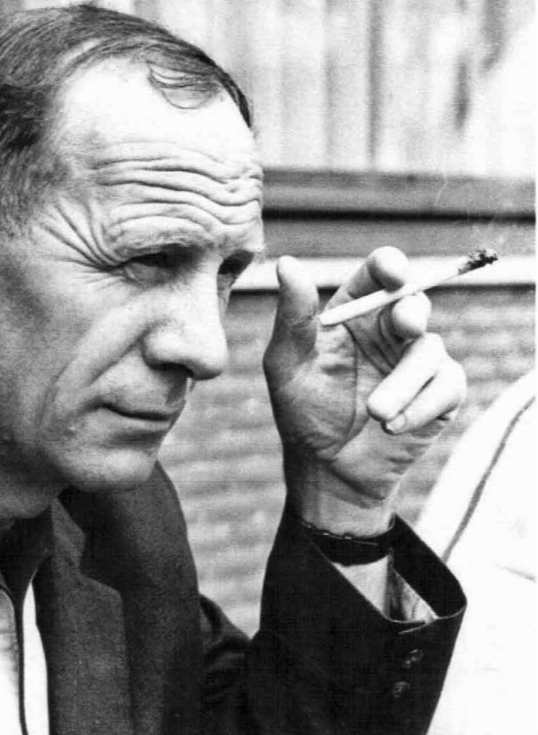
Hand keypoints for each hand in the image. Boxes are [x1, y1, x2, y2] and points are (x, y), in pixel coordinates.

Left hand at [263, 248, 465, 532]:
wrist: (328, 471)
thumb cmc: (302, 413)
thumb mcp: (287, 365)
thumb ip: (292, 317)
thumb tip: (286, 263)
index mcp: (354, 313)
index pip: (378, 274)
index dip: (390, 266)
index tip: (391, 273)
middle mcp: (388, 331)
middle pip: (415, 301)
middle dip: (411, 311)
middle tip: (403, 326)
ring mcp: (417, 361)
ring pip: (431, 350)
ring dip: (405, 383)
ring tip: (377, 414)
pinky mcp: (440, 394)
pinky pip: (448, 386)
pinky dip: (421, 407)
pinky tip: (392, 428)